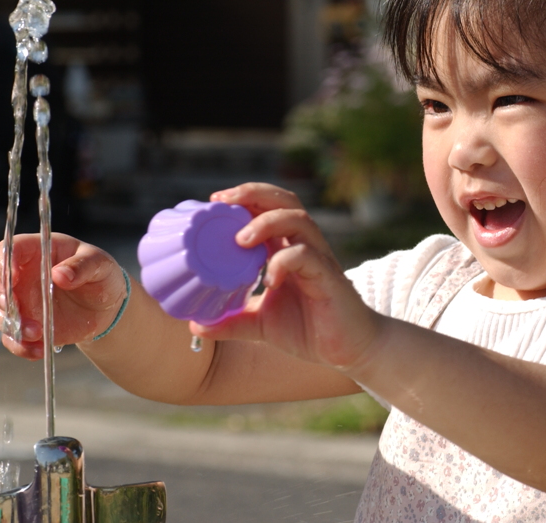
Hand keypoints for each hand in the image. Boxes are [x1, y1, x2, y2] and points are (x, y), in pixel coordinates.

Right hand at [0, 234, 128, 359]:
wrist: (107, 307)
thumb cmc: (102, 275)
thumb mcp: (101, 265)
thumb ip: (82, 266)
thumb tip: (60, 275)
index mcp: (39, 251)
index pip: (10, 249)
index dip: (5, 261)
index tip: (14, 277)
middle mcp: (22, 275)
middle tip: (11, 305)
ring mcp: (21, 301)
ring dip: (10, 324)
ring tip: (37, 332)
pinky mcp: (25, 325)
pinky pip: (11, 337)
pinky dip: (19, 346)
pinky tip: (38, 350)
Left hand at [196, 183, 382, 369]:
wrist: (350, 350)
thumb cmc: (310, 329)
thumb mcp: (261, 324)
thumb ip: (232, 320)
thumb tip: (196, 324)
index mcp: (288, 249)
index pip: (268, 208)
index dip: (244, 198)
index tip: (214, 202)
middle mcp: (305, 247)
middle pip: (285, 202)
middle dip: (253, 194)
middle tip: (222, 202)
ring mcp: (320, 260)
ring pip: (299, 221)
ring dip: (267, 223)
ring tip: (241, 240)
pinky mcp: (330, 279)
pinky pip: (308, 257)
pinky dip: (285, 261)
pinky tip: (269, 280)